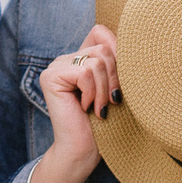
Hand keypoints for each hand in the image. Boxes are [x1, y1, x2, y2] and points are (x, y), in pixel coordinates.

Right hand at [36, 23, 119, 175]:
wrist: (84, 150)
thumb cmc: (105, 123)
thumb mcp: (117, 85)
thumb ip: (117, 60)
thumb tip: (131, 39)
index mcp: (80, 57)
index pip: (101, 32)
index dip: (116, 51)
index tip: (118, 83)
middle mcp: (66, 58)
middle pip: (103, 48)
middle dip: (115, 77)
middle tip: (111, 102)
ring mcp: (56, 66)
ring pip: (96, 61)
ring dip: (104, 89)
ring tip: (99, 108)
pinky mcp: (50, 77)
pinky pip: (85, 73)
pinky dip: (93, 93)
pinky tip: (87, 108)